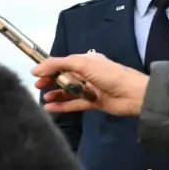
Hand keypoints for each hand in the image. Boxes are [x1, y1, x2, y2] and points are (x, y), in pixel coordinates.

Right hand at [32, 53, 148, 116]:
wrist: (133, 94)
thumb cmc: (109, 75)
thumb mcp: (82, 64)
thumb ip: (59, 64)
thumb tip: (37, 68)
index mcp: (87, 61)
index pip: (63, 62)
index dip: (49, 67)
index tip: (35, 74)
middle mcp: (88, 73)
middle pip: (64, 77)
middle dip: (51, 80)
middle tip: (38, 86)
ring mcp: (91, 89)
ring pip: (69, 91)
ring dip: (56, 94)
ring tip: (44, 98)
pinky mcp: (94, 103)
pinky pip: (74, 104)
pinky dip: (62, 106)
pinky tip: (50, 108)